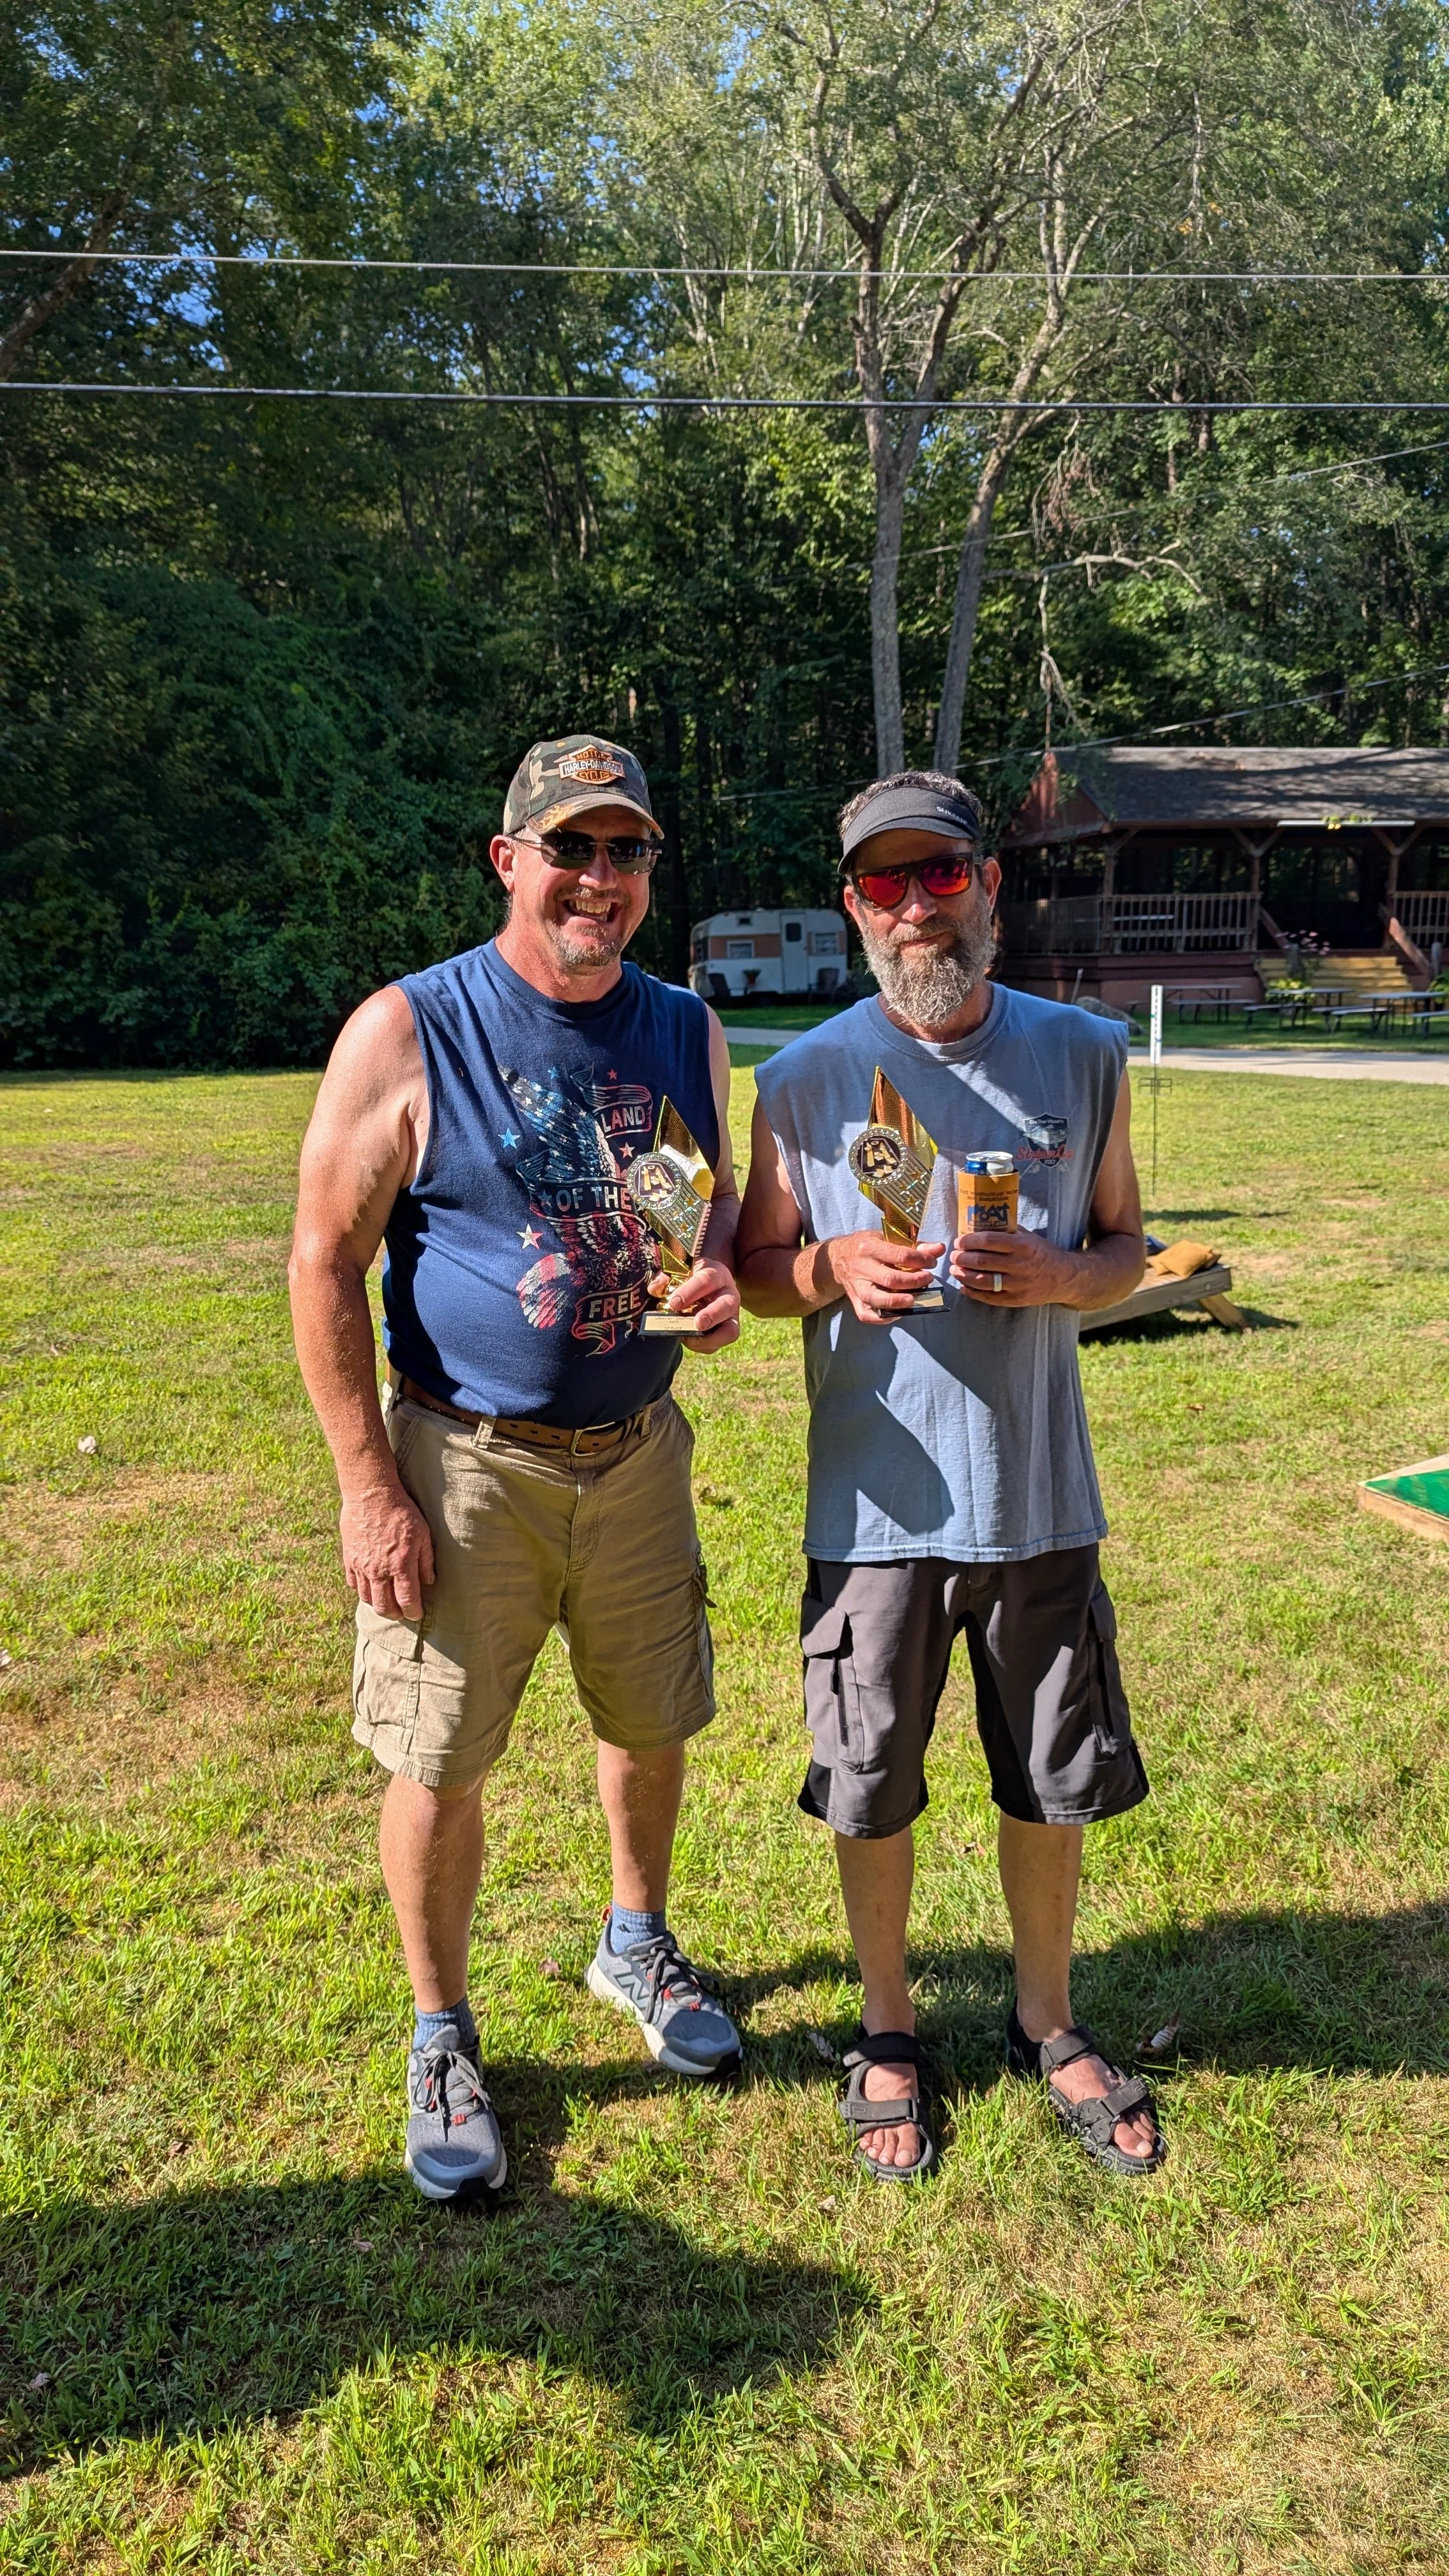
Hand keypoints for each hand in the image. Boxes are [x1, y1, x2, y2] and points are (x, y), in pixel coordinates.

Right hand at [339, 1479, 435, 1619]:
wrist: (371, 1494)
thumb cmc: (401, 1512)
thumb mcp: (423, 1534)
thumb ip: (426, 1560)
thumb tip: (429, 1581)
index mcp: (401, 1565)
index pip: (407, 1600)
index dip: (413, 1612)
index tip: (416, 1614)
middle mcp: (379, 1570)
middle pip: (384, 1607)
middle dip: (395, 1614)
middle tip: (402, 1612)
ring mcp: (361, 1566)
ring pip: (367, 1599)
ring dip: (378, 1605)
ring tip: (387, 1602)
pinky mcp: (349, 1559)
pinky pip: (353, 1584)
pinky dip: (362, 1590)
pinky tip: (370, 1586)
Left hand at [650, 1257, 740, 1353]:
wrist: (710, 1282)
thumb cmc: (693, 1276)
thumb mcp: (681, 1270)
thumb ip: (666, 1278)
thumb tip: (654, 1289)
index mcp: (716, 1274)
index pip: (706, 1281)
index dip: (690, 1292)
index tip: (674, 1303)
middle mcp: (729, 1294)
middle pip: (726, 1305)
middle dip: (711, 1315)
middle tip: (697, 1324)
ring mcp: (731, 1315)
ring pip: (730, 1330)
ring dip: (710, 1338)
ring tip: (688, 1338)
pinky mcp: (728, 1329)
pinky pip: (720, 1343)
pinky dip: (704, 1345)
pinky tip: (688, 1339)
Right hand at [826, 1229, 945, 1324]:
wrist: (836, 1258)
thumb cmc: (866, 1246)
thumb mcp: (887, 1239)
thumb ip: (915, 1245)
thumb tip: (939, 1249)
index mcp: (870, 1247)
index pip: (901, 1255)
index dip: (921, 1260)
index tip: (932, 1263)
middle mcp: (861, 1267)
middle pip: (890, 1279)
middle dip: (914, 1281)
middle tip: (928, 1279)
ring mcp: (856, 1286)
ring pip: (876, 1299)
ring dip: (899, 1302)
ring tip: (914, 1299)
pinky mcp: (854, 1300)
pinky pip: (867, 1315)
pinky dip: (884, 1318)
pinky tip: (899, 1313)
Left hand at [951, 1228, 1078, 1308]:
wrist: (1064, 1277)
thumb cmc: (1042, 1253)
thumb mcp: (1028, 1237)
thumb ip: (1007, 1232)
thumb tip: (979, 1224)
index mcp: (1022, 1246)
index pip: (988, 1241)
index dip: (969, 1241)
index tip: (959, 1241)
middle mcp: (1019, 1265)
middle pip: (981, 1262)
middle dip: (962, 1258)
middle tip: (954, 1256)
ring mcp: (1017, 1285)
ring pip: (982, 1281)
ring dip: (963, 1275)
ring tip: (955, 1270)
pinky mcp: (1015, 1300)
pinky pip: (988, 1297)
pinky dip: (972, 1292)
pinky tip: (964, 1285)